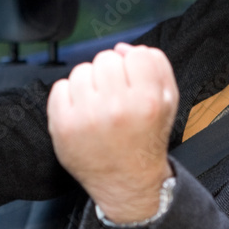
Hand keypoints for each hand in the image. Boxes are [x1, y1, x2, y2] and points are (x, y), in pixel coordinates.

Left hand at [48, 43, 177, 223]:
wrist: (127, 181)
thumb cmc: (146, 139)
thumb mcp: (168, 102)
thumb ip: (155, 65)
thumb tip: (122, 47)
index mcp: (148, 101)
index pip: (136, 55)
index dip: (134, 68)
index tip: (134, 87)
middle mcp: (117, 108)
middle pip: (106, 59)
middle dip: (110, 75)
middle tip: (115, 99)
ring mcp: (87, 117)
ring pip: (81, 71)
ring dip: (89, 85)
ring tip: (98, 107)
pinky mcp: (63, 126)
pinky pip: (60, 88)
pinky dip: (69, 98)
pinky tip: (82, 114)